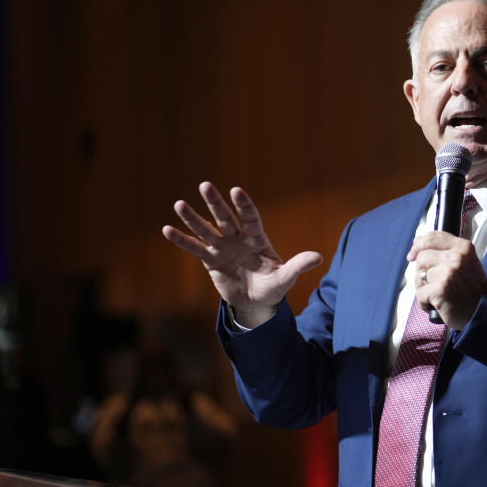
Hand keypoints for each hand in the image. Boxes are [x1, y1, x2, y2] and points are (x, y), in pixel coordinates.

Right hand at [162, 182, 322, 327]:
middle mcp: (238, 239)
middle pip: (225, 218)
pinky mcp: (211, 260)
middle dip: (216, 203)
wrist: (256, 302)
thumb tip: (319, 258)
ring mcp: (223, 248)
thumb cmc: (274, 286)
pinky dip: (182, 240)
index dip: (244, 205)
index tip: (236, 190)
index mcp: (257, 239)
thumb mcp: (286, 278)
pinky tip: (167, 229)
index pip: (250, 218)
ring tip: (179, 204)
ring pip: (206, 230)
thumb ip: (298, 266)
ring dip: (193, 218)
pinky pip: (195, 249)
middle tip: (205, 185)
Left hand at [407, 231, 486, 329]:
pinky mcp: (441, 289)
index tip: (413, 254)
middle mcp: (457, 257)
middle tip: (434, 284)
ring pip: (419, 276)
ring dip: (423, 289)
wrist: (484, 313)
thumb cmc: (473, 291)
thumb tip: (418, 245)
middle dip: (422, 272)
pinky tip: (437, 305)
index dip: (418, 244)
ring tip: (438, 295)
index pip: (433, 237)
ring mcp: (449, 273)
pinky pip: (420, 294)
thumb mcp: (466, 263)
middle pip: (422, 257)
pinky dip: (425, 303)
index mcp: (463, 248)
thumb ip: (446, 252)